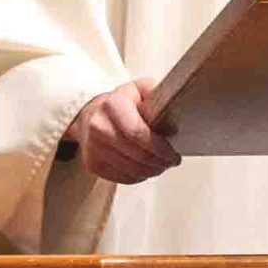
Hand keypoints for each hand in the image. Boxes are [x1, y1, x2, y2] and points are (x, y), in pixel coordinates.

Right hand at [64, 79, 181, 184]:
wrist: (92, 115)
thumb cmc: (122, 103)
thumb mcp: (140, 89)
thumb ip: (157, 94)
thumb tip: (175, 104)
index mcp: (113, 104)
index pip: (138, 132)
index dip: (160, 148)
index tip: (174, 154)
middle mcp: (98, 125)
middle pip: (136, 154)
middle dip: (159, 162)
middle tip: (171, 162)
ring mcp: (92, 146)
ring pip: (130, 169)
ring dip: (151, 171)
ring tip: (161, 166)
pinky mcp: (91, 163)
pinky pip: (120, 178)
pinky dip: (138, 177)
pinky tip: (145, 169)